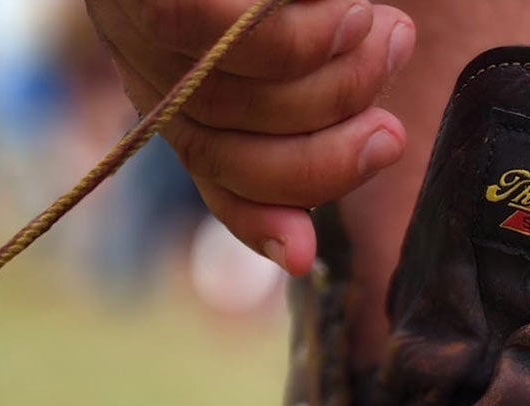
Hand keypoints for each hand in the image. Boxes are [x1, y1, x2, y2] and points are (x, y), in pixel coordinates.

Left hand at [85, 0, 414, 272]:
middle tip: (396, 128)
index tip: (309, 257)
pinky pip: (209, 31)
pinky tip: (344, 18)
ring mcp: (133, 14)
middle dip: (323, 158)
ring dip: (326, 87)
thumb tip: (354, 160)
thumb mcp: (313, 24)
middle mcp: (150, 59)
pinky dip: (290, 42)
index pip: (217, 173)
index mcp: (185, 81)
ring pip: (227, 99)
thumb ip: (324, 73)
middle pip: (226, 151)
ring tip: (388, 39)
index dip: (260, 221)